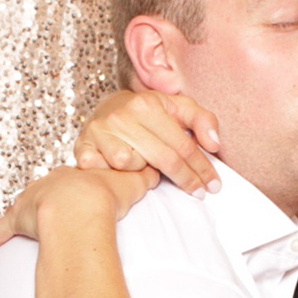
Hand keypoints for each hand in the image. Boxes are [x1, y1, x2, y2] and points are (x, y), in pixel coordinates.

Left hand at [0, 165, 159, 269]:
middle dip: (47, 205)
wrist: (85, 204)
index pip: (72, 184)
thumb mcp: (133, 184)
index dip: (78, 193)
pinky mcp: (17, 222)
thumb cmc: (109, 195)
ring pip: (19, 214)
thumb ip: (144, 179)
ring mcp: (29, 205)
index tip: (80, 199)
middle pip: (45, 195)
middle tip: (52, 217)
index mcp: (71, 178)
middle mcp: (47, 187)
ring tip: (18, 234)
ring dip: (18, 223)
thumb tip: (160, 172)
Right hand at [73, 91, 223, 197]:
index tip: (213, 185)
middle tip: (200, 193)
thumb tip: (214, 144)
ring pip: (130, 166)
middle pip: (163, 159)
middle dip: (186, 179)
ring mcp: (100, 131)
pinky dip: (111, 172)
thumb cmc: (148, 112)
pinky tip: (118, 170)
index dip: (201, 167)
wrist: (108, 107)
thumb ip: (202, 120)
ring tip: (146, 166)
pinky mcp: (82, 146)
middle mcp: (122, 116)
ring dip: (142, 171)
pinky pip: (102, 169)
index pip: (182, 144)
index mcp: (147, 105)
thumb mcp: (178, 107)